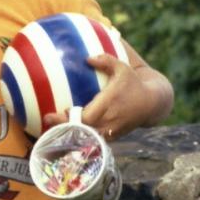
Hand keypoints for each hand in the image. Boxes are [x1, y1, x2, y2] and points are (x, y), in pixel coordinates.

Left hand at [41, 51, 171, 139]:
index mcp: (108, 104)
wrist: (152, 104)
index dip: (67, 119)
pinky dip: (80, 138)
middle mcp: (108, 121)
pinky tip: (66, 134)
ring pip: (86, 139)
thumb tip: (87, 58)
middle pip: (81, 131)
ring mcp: (110, 132)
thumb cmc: (133, 83)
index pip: (84, 117)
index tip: (50, 115)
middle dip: (63, 128)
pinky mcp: (112, 138)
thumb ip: (106, 60)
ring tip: (52, 130)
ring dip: (70, 135)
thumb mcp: (122, 68)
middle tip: (47, 121)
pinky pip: (92, 141)